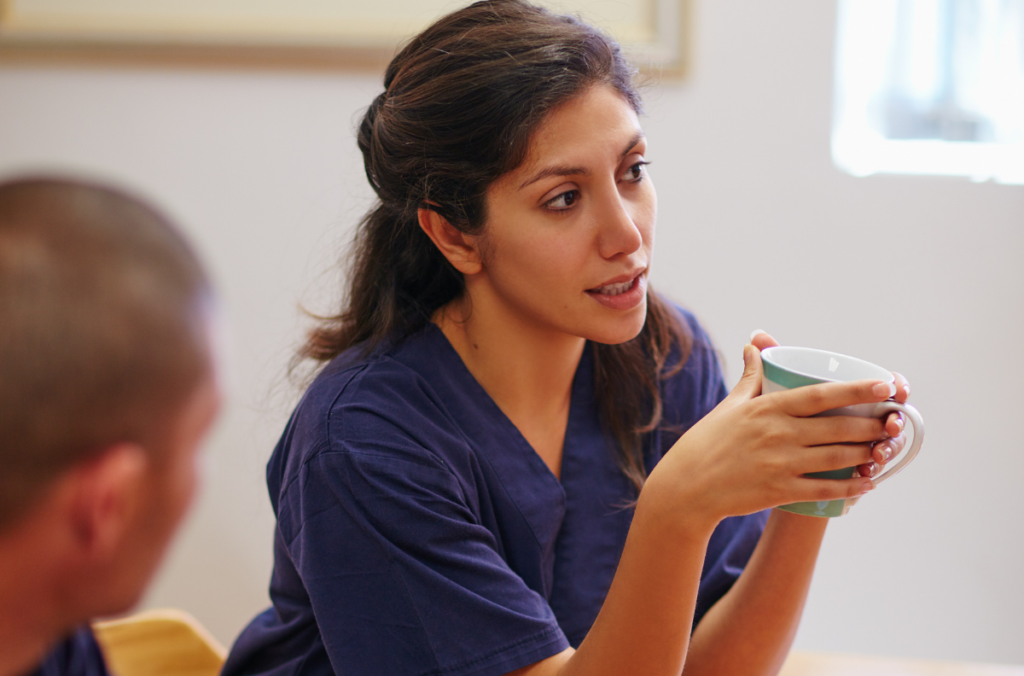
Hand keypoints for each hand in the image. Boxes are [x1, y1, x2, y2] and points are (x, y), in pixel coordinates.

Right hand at [644, 333, 893, 532]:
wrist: (687, 487)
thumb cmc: (707, 442)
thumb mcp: (730, 405)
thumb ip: (751, 376)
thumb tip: (754, 344)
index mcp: (767, 408)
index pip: (821, 395)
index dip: (857, 390)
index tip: (884, 386)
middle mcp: (778, 434)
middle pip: (838, 427)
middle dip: (873, 424)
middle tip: (895, 421)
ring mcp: (780, 463)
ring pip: (837, 457)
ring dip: (868, 453)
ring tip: (886, 448)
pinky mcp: (780, 491)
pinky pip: (824, 489)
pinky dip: (850, 486)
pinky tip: (867, 482)